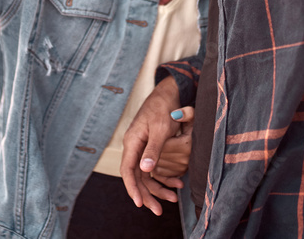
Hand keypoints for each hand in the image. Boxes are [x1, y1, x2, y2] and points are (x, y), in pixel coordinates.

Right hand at [120, 76, 185, 214]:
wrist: (168, 93)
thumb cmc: (163, 108)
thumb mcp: (160, 129)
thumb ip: (152, 150)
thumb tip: (144, 169)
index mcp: (132, 141)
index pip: (127, 170)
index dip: (132, 188)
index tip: (139, 202)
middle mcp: (134, 146)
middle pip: (136, 176)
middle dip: (146, 194)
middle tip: (157, 210)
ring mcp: (141, 147)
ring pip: (145, 174)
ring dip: (157, 188)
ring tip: (171, 200)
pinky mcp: (150, 147)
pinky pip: (153, 168)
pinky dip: (163, 177)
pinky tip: (175, 185)